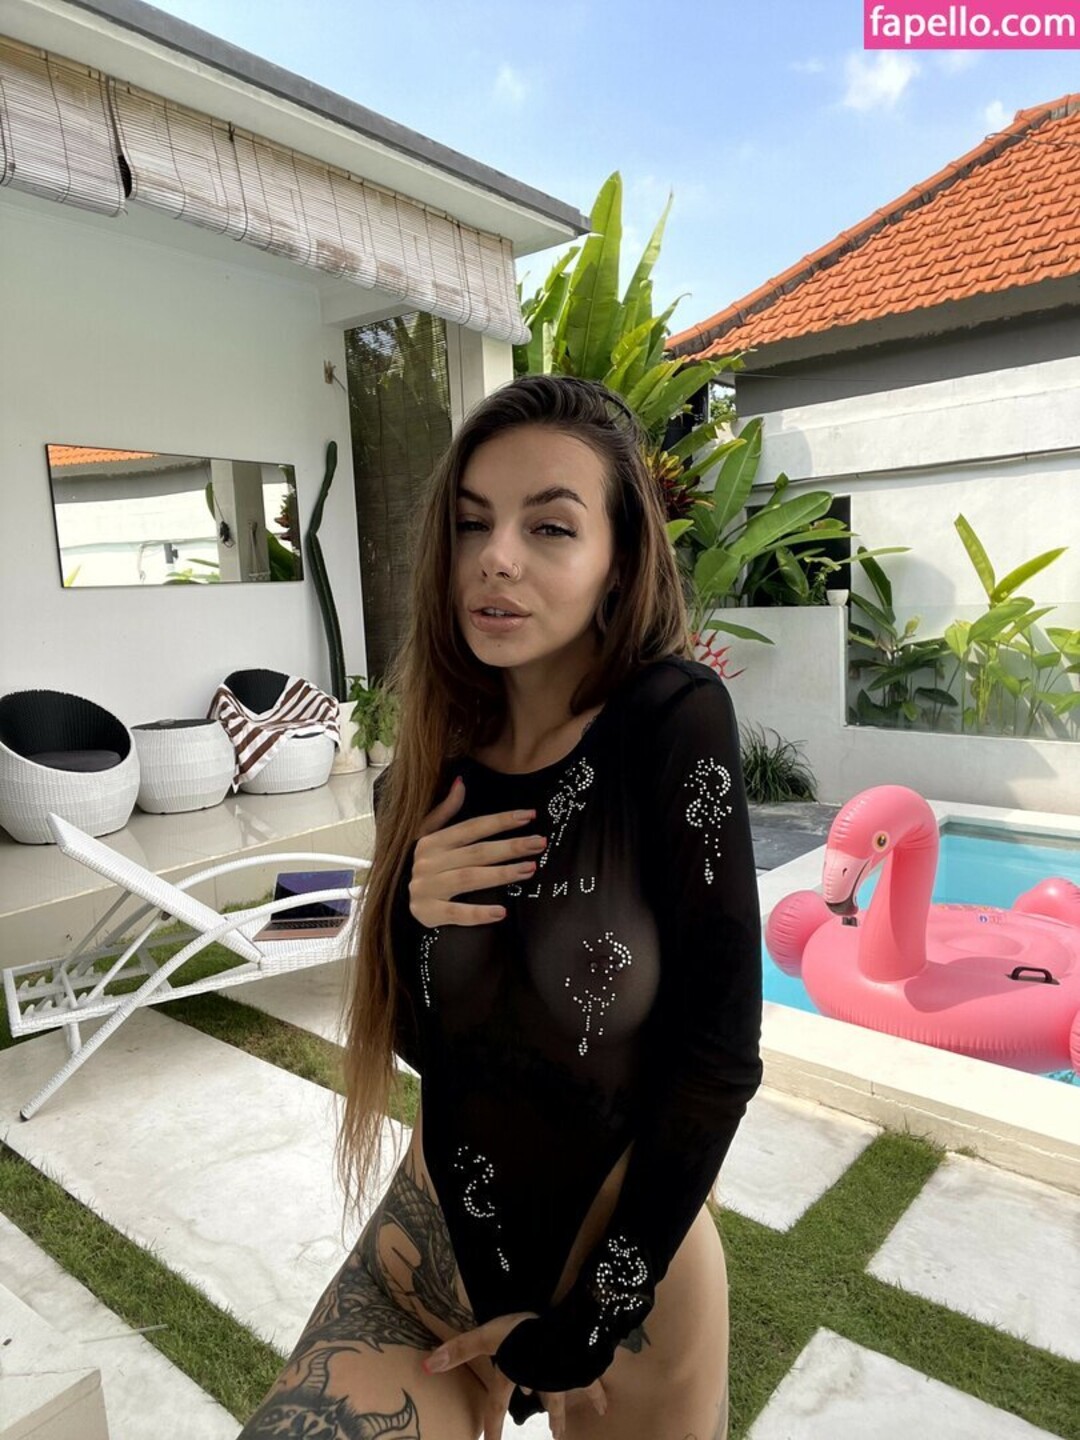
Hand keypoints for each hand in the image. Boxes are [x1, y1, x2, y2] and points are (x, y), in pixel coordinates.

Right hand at [407, 779, 547, 928]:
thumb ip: (445, 810)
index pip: (472, 827)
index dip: (501, 820)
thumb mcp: (427, 835)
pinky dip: (479, 912)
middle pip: (476, 852)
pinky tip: (502, 911)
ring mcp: (427, 888)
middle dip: (510, 846)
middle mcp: (428, 862)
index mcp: (431, 841)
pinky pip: (457, 913)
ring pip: (469, 878)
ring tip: (530, 869)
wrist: (400, 904)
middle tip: (539, 843)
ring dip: (502, 874)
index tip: (530, 815)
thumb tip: (461, 782)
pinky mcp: (428, 913)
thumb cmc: (425, 866)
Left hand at [422, 1311, 607, 1439]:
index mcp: (512, 1377)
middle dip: (544, 1421)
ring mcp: (560, 1377)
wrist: (562, 1330)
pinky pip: (590, 1383)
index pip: (497, 1409)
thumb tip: (425, 1366)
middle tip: (550, 1438)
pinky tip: (604, 1408)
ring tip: (562, 1431)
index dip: (492, 1429)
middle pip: (539, 1404)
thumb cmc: (522, 1332)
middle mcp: (536, 1382)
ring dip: (562, 1415)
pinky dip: (597, 1396)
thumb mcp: (486, 1336)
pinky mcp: (580, 1367)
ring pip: (561, 1398)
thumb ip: (459, 1349)